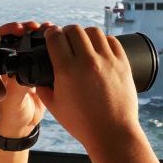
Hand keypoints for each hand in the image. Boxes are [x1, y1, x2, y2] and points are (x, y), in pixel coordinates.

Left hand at [0, 21, 45, 136]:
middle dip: (25, 28)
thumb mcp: (13, 103)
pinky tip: (58, 39)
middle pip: (16, 37)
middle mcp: (10, 63)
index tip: (20, 29)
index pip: (0, 41)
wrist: (24, 127)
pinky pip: (42, 51)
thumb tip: (23, 69)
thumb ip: (17, 87)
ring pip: (30, 42)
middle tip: (35, 26)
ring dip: (39, 33)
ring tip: (49, 28)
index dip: (9, 31)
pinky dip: (50, 43)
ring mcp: (24, 65)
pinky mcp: (37, 69)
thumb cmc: (12, 117)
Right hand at [37, 24, 141, 150]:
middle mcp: (87, 62)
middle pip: (74, 30)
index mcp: (67, 71)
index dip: (50, 34)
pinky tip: (100, 48)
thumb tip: (38, 76)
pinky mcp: (123, 64)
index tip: (51, 37)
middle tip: (66, 39)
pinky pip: (112, 41)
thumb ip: (43, 89)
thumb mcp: (55, 107)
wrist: (112, 133)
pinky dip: (103, 41)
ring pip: (94, 32)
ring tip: (83, 43)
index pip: (55, 37)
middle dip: (66, 32)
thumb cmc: (82, 124)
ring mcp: (107, 62)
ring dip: (85, 34)